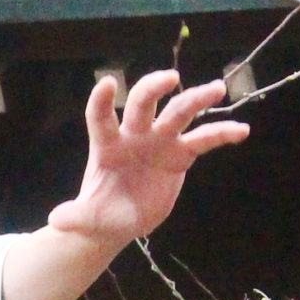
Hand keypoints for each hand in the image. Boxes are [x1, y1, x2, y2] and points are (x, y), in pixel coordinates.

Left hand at [49, 69, 249, 247]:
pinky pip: (204, 140)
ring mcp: (159, 142)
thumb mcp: (86, 220)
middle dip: (154, 88)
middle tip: (170, 78)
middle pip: (144, 103)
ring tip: (217, 89)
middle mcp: (134, 136)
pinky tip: (242, 131)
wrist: (120, 221)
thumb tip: (57, 220)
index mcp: (107, 146)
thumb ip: (75, 217)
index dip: (102, 101)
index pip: (101, 117)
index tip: (107, 83)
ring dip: (197, 99)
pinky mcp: (180, 155)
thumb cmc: (100, 215)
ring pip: (179, 113)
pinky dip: (222, 134)